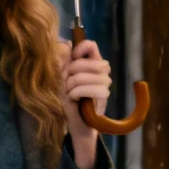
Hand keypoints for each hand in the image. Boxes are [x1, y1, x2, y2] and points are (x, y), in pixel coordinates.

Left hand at [57, 39, 111, 168]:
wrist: (78, 124)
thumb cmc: (71, 102)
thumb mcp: (64, 80)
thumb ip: (66, 63)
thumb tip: (67, 44)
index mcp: (93, 64)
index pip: (91, 46)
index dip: (80, 48)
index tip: (72, 57)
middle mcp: (102, 72)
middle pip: (84, 62)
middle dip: (70, 73)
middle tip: (67, 84)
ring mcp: (104, 84)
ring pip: (84, 76)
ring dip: (71, 85)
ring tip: (71, 94)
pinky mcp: (104, 97)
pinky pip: (88, 88)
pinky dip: (76, 93)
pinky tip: (75, 99)